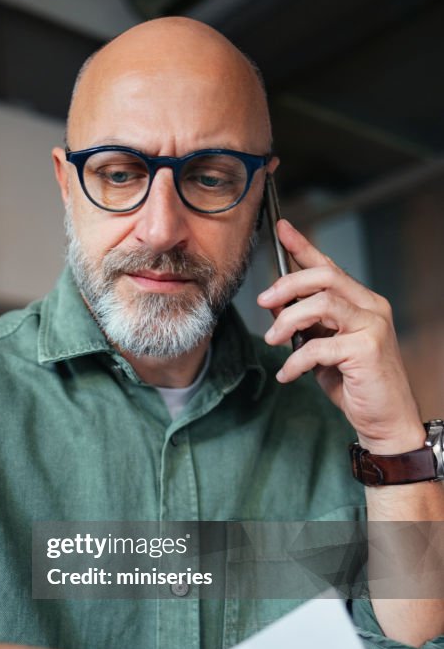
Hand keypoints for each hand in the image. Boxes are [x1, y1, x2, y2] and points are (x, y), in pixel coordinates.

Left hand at [257, 218, 423, 454]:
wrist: (384, 420)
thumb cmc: (355, 384)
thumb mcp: (322, 348)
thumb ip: (305, 324)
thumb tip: (274, 303)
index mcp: (361, 302)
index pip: (329, 267)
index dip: (304, 246)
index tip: (281, 229)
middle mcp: (372, 307)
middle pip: (324, 278)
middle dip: (287, 285)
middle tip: (263, 302)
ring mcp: (372, 326)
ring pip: (321, 304)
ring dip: (288, 320)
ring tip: (274, 340)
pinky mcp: (367, 349)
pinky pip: (319, 345)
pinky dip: (296, 360)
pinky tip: (288, 374)